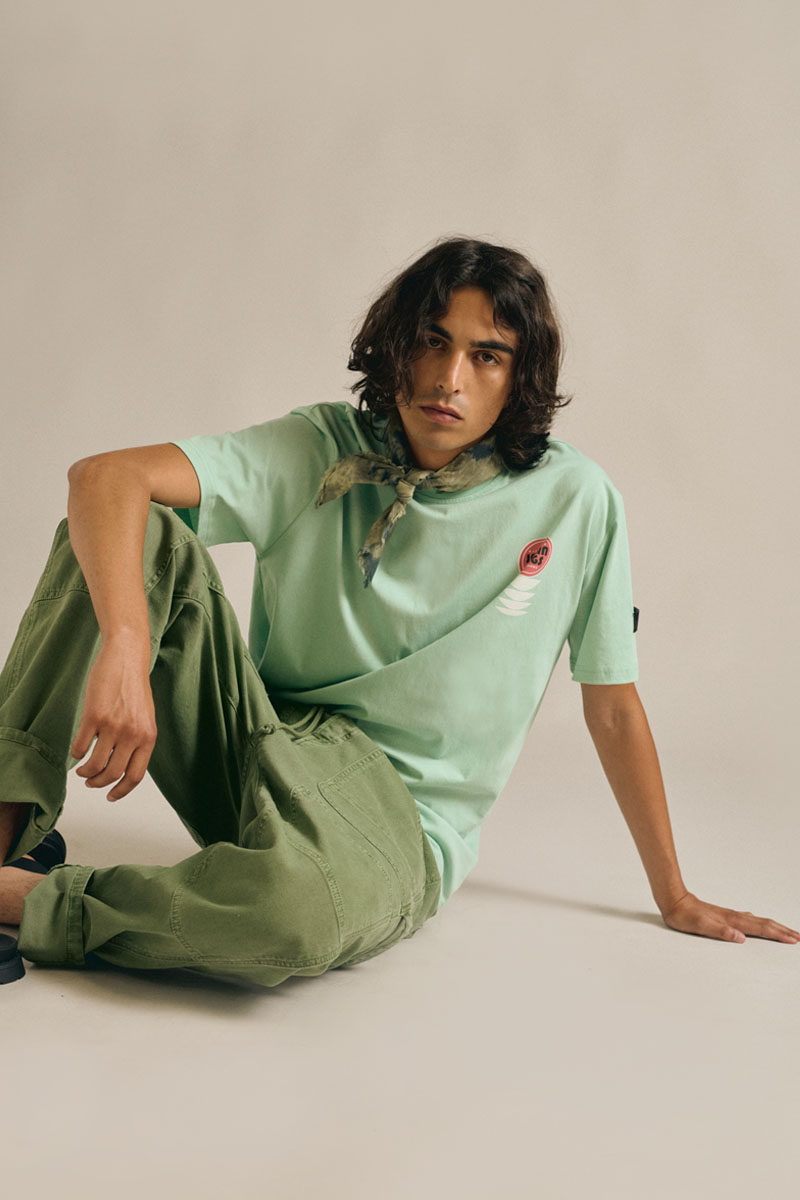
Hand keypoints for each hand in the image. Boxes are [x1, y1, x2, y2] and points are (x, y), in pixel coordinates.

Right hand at [70, 636, 156, 801]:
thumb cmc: (134, 686)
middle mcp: (132, 734)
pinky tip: (76, 752)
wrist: (126, 658)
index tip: (111, 796)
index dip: (122, 791)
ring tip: (82, 771)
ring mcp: (113, 726)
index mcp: (148, 737)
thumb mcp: (145, 717)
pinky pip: (80, 747)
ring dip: (85, 773)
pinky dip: (76, 755)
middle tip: (91, 782)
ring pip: (94, 765)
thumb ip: (138, 740)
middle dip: (99, 784)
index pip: (135, 776)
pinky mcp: (93, 717)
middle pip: (113, 774)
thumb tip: (123, 766)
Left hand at [661, 890, 799, 943]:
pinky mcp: (725, 916)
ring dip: (774, 927)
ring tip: (785, 931)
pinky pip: (749, 921)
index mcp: (731, 921)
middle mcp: (734, 917)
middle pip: (764, 923)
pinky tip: (758, 925)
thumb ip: (720, 932)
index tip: (794, 940)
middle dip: (782, 930)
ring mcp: (730, 916)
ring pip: (758, 921)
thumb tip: (740, 938)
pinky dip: (760, 924)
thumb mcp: (700, 926)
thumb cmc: (684, 915)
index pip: (760, 928)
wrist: (674, 901)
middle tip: (798, 937)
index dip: (778, 934)